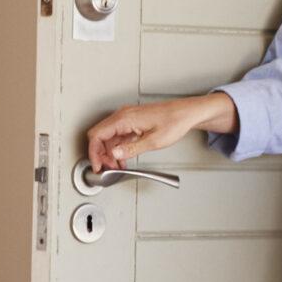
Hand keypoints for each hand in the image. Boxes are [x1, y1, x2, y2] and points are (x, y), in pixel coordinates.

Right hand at [85, 93, 235, 171]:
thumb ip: (131, 149)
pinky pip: (118, 134)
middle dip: (101, 154)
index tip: (97, 166)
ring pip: (109, 136)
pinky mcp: (133, 120)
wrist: (187, 113)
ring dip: (110, 152)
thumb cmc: (175, 122)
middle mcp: (123, 115)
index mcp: (124, 118)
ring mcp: (127, 117)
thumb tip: (114, 155)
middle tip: (108, 168)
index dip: (94, 153)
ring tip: (117, 166)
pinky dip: (118, 147)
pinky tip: (123, 157)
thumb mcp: (153, 141)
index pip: (97, 135)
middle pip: (100, 136)